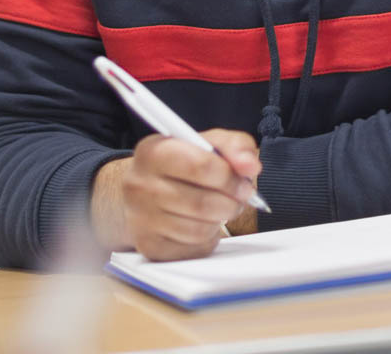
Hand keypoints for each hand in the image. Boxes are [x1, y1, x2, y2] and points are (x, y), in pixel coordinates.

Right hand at [91, 128, 260, 260]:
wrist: (141, 191)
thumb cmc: (179, 163)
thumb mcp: (205, 142)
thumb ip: (233, 145)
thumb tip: (251, 166)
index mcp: (154, 152)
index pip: (200, 166)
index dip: (231, 177)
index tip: (245, 182)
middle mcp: (140, 185)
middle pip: (202, 203)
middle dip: (231, 203)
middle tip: (240, 198)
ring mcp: (141, 219)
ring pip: (199, 230)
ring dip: (221, 221)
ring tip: (222, 208)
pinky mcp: (148, 246)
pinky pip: (192, 249)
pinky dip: (208, 238)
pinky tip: (204, 223)